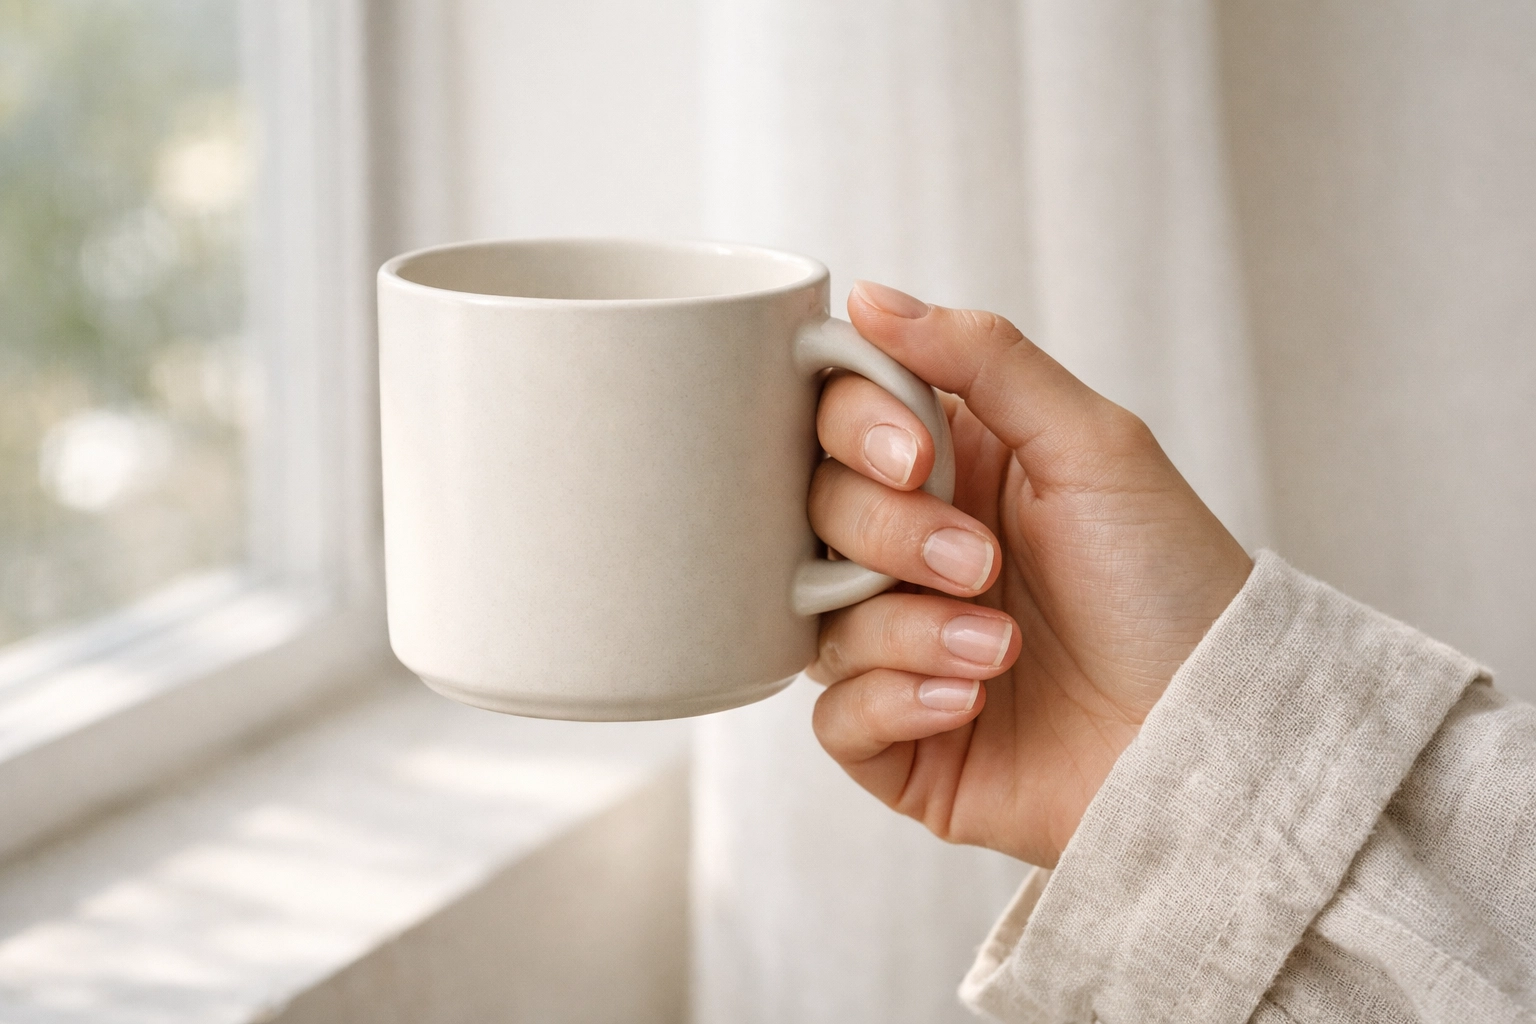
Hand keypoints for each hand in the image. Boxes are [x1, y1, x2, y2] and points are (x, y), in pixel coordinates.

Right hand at [806, 280, 1252, 867]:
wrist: (1213, 733)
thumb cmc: (1171, 585)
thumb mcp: (1095, 447)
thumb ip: (985, 359)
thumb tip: (870, 298)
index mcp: (953, 470)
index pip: (839, 418)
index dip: (853, 431)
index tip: (915, 458)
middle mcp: (913, 553)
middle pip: (815, 510)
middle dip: (892, 536)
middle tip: (982, 563)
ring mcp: (900, 646)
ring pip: (818, 615)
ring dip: (907, 629)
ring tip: (998, 649)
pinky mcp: (899, 739)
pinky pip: (833, 716)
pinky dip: (893, 703)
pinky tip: (971, 705)